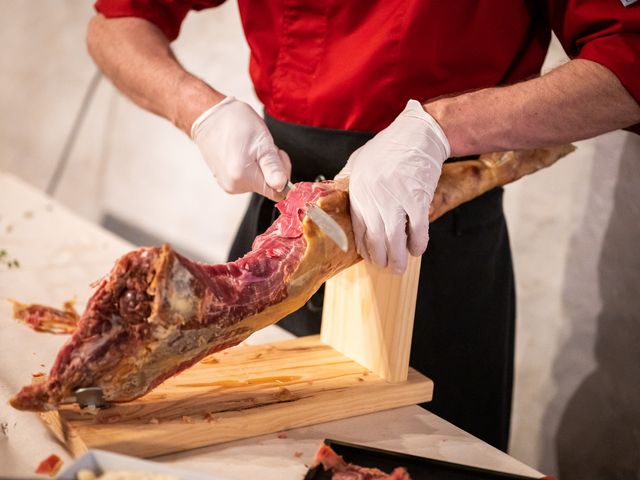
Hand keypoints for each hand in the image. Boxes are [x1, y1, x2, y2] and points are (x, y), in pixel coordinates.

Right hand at [191, 97, 290, 200]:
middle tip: (264, 146)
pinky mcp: (224, 180)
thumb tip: (282, 187)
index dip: (283, 175)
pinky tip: (243, 151)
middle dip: (272, 167)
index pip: (277, 192)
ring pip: (258, 181)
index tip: (277, 156)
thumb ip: (273, 167)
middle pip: (268, 187)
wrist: (210, 116)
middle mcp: (234, 185)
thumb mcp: (262, 142)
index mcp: (243, 177)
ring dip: (261, 165)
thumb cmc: (236, 123)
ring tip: (250, 146)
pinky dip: (251, 166)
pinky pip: (247, 178)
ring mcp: (228, 184)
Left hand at [335, 100, 449, 272]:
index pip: (357, 228)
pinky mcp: (417, 198)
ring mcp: (395, 197)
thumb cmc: (390, 146)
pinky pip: (417, 229)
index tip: (370, 258)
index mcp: (358, 190)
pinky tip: (417, 249)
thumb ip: (348, 179)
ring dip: (398, 257)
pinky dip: (417, 243)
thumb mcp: (360, 160)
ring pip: (394, 238)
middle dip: (380, 258)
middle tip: (386, 267)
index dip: (364, 248)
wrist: (419, 132)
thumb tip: (335, 194)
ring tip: (399, 266)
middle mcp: (373, 196)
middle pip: (375, 237)